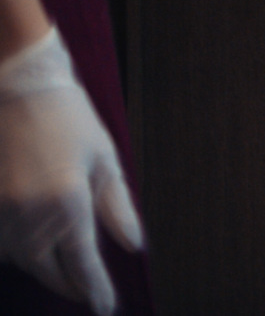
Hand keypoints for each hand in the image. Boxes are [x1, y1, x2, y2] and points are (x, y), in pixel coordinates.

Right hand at [0, 29, 142, 313]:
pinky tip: (35, 246)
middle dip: (71, 284)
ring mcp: (1, 213)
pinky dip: (18, 250)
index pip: (83, 264)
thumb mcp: (105, 159)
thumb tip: (134, 245)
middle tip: (88, 292)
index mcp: (69, 203)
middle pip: (49, 270)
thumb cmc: (70, 119)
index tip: (105, 308)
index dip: (95, 290)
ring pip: (21, 260)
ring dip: (44, 266)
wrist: (19, 87)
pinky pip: (2, 244)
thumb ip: (118, 208)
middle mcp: (31, 216)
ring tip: (64, 267)